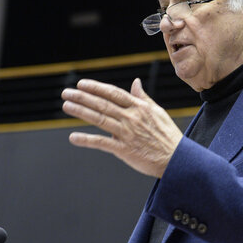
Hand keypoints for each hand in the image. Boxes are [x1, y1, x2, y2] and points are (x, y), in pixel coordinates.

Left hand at [61, 77, 182, 177]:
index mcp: (139, 107)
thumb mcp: (158, 112)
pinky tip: (73, 137)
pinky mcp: (124, 150)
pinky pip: (102, 143)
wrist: (177, 160)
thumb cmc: (167, 136)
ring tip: (66, 106)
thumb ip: (143, 97)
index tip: (81, 84)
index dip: (96, 88)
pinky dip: (86, 140)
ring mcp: (127, 133)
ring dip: (81, 112)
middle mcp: (131, 118)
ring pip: (99, 119)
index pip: (113, 93)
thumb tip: (135, 82)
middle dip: (82, 97)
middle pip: (102, 104)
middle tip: (66, 93)